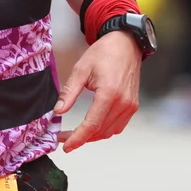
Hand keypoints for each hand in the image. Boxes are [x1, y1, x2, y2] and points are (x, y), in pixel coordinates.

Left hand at [53, 31, 141, 151]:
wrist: (126, 44)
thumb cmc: (104, 53)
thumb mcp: (81, 70)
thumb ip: (69, 92)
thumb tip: (58, 111)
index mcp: (109, 94)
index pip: (92, 125)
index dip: (77, 138)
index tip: (66, 146)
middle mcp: (123, 103)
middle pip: (100, 131)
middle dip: (81, 138)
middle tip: (64, 137)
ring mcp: (130, 106)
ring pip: (109, 132)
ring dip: (92, 136)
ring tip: (75, 133)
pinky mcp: (133, 106)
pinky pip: (118, 126)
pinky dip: (104, 130)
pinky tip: (93, 126)